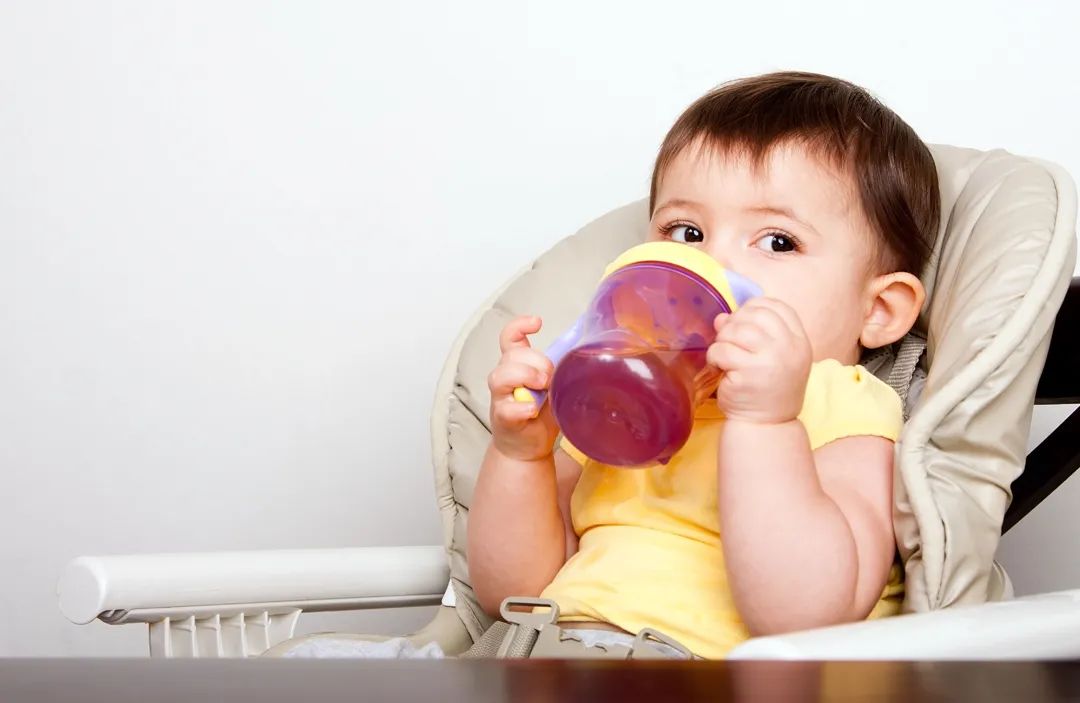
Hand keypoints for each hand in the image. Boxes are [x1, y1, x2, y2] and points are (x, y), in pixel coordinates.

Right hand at [487, 315, 558, 460]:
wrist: (529, 447)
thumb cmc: (543, 414)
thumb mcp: (556, 385)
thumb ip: (561, 367)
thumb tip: (585, 347)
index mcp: (518, 365)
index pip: (509, 337)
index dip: (519, 326)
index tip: (537, 323)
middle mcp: (505, 377)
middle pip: (513, 354)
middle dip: (537, 361)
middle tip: (552, 377)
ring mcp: (500, 397)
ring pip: (501, 375)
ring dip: (526, 377)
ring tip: (543, 388)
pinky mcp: (502, 417)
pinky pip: (507, 407)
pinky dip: (522, 407)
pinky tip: (533, 410)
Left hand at [707, 298, 811, 424]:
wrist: (768, 425)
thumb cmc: (767, 389)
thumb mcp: (769, 357)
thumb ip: (751, 332)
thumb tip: (721, 317)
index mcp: (799, 341)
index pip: (778, 307)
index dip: (755, 307)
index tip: (742, 320)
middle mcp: (789, 348)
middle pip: (755, 314)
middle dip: (735, 323)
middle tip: (728, 340)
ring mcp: (770, 360)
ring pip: (736, 330)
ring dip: (723, 339)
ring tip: (723, 354)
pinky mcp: (748, 374)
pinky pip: (722, 350)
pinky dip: (714, 356)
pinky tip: (718, 367)